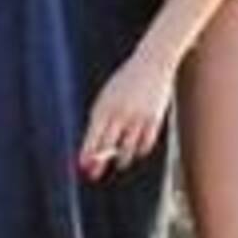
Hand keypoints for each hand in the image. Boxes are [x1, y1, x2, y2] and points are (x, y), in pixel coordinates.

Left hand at [79, 48, 174, 181]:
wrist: (152, 62)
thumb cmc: (125, 81)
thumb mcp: (109, 95)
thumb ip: (101, 120)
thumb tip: (93, 147)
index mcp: (105, 105)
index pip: (93, 136)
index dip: (87, 154)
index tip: (83, 168)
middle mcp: (120, 113)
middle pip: (108, 146)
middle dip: (100, 162)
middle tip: (94, 174)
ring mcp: (138, 117)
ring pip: (127, 150)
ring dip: (121, 160)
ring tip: (120, 162)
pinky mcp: (154, 119)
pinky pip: (145, 145)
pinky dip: (139, 150)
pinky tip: (136, 150)